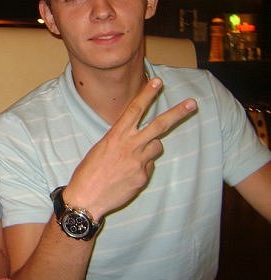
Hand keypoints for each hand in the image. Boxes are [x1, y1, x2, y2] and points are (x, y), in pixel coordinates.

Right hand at [63, 77, 196, 219]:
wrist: (87, 197)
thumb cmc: (89, 172)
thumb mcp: (101, 149)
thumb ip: (121, 141)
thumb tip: (138, 140)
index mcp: (116, 135)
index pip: (134, 109)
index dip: (146, 94)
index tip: (157, 81)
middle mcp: (130, 145)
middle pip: (159, 125)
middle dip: (177, 113)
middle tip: (192, 103)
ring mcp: (139, 161)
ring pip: (157, 146)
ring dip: (150, 148)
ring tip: (132, 158)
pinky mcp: (143, 176)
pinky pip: (149, 166)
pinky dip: (141, 168)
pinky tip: (126, 175)